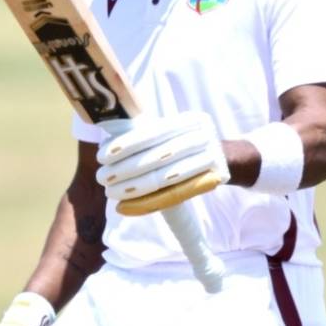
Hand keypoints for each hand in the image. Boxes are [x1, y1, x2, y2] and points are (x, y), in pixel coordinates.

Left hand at [96, 112, 229, 202]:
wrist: (223, 158)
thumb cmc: (184, 145)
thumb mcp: (171, 132)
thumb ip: (146, 134)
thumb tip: (106, 139)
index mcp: (189, 120)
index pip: (153, 132)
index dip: (127, 144)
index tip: (102, 155)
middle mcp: (202, 136)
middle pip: (158, 156)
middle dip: (125, 168)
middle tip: (101, 177)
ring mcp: (210, 158)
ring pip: (165, 177)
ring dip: (134, 187)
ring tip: (110, 192)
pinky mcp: (212, 179)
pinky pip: (174, 195)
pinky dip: (149, 202)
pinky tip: (127, 205)